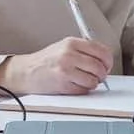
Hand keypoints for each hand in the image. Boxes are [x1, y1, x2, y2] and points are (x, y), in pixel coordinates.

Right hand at [0, 37, 114, 94]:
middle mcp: (68, 55)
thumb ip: (84, 50)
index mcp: (71, 43)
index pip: (101, 51)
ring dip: (93, 83)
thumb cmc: (46, 61)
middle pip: (99, 67)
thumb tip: (105, 60)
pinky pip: (83, 90)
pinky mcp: (62, 84)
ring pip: (93, 80)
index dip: (108, 61)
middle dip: (102, 74)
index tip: (107, 65)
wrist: (26, 72)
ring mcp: (65, 70)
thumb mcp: (64, 47)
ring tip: (85, 81)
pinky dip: (83, 90)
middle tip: (99, 76)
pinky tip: (76, 85)